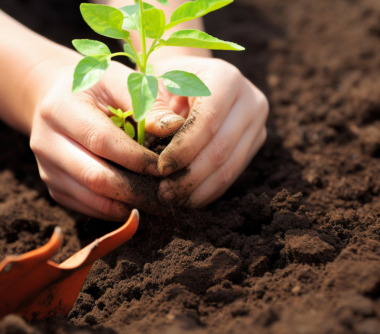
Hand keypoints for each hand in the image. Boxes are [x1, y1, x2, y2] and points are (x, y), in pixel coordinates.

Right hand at [29, 56, 183, 220]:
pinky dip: (114, 209)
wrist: (54, 97)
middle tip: (167, 194)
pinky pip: (87, 207)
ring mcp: (46, 168)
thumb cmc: (95, 86)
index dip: (136, 157)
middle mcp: (46, 142)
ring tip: (158, 202)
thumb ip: (145, 103)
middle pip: (93, 176)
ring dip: (127, 204)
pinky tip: (138, 202)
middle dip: (135, 189)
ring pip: (91, 198)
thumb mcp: (118, 80)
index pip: (101, 141)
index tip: (165, 166)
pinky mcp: (54, 186)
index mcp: (60, 109)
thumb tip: (174, 127)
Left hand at [154, 56, 268, 206]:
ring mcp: (257, 122)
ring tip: (174, 200)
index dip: (183, 149)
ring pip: (231, 166)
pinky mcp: (255, 141)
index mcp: (225, 78)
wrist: (187, 79)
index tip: (160, 169)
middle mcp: (250, 99)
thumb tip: (163, 131)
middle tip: (164, 194)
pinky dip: (210, 189)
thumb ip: (152, 106)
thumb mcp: (150, 85)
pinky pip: (234, 172)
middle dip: (191, 176)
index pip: (207, 121)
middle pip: (222, 147)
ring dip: (200, 189)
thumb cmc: (162, 81)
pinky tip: (188, 198)